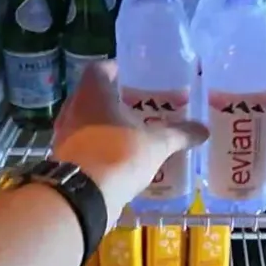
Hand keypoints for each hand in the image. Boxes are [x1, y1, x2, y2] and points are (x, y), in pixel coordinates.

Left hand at [53, 61, 207, 220]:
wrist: (83, 196)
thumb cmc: (119, 155)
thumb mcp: (157, 144)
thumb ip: (179, 134)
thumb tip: (203, 130)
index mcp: (93, 93)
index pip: (100, 68)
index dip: (117, 70)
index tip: (134, 77)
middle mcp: (73, 108)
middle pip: (93, 95)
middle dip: (114, 100)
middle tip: (137, 106)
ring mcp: (63, 134)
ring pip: (85, 121)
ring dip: (104, 124)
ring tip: (129, 132)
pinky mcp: (62, 158)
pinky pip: (82, 144)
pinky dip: (97, 146)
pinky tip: (116, 156)